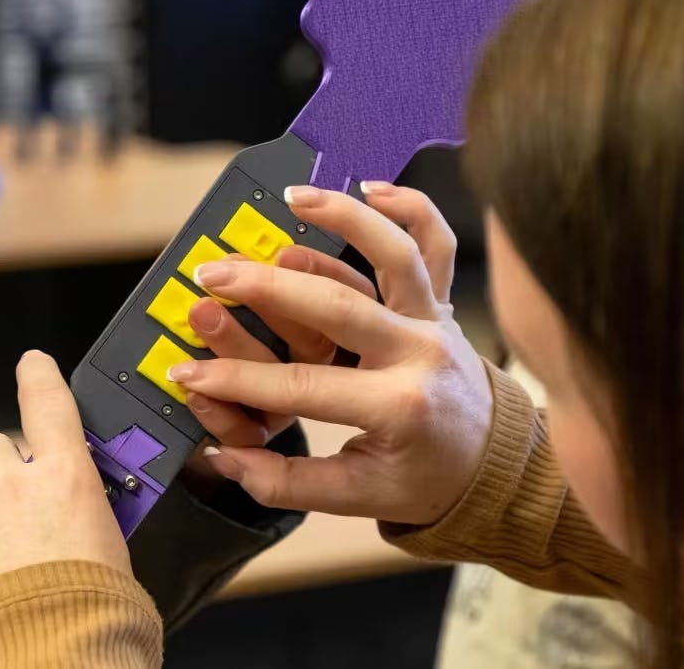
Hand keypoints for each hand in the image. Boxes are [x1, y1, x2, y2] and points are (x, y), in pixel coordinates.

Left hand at [0, 351, 130, 617]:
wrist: (60, 651)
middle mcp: (13, 488)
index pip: (48, 404)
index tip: (31, 364)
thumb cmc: (100, 607)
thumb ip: (94, 522)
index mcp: (65, 478)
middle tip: (11, 498)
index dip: (37, 377)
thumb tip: (88, 528)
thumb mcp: (117, 547)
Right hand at [169, 183, 492, 524]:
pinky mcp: (442, 302)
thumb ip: (290, 482)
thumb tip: (226, 457)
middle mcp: (419, 354)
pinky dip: (412, 207)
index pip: (301, 386)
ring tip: (290, 199)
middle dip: (265, 288)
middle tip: (212, 276)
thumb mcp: (360, 496)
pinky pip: (437, 244)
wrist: (493, 465)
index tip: (189, 372)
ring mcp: (434, 321)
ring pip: (394, 253)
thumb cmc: (426, 478)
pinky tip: (372, 187)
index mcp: (396, 407)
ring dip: (343, 218)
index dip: (236, 380)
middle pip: (336, 305)